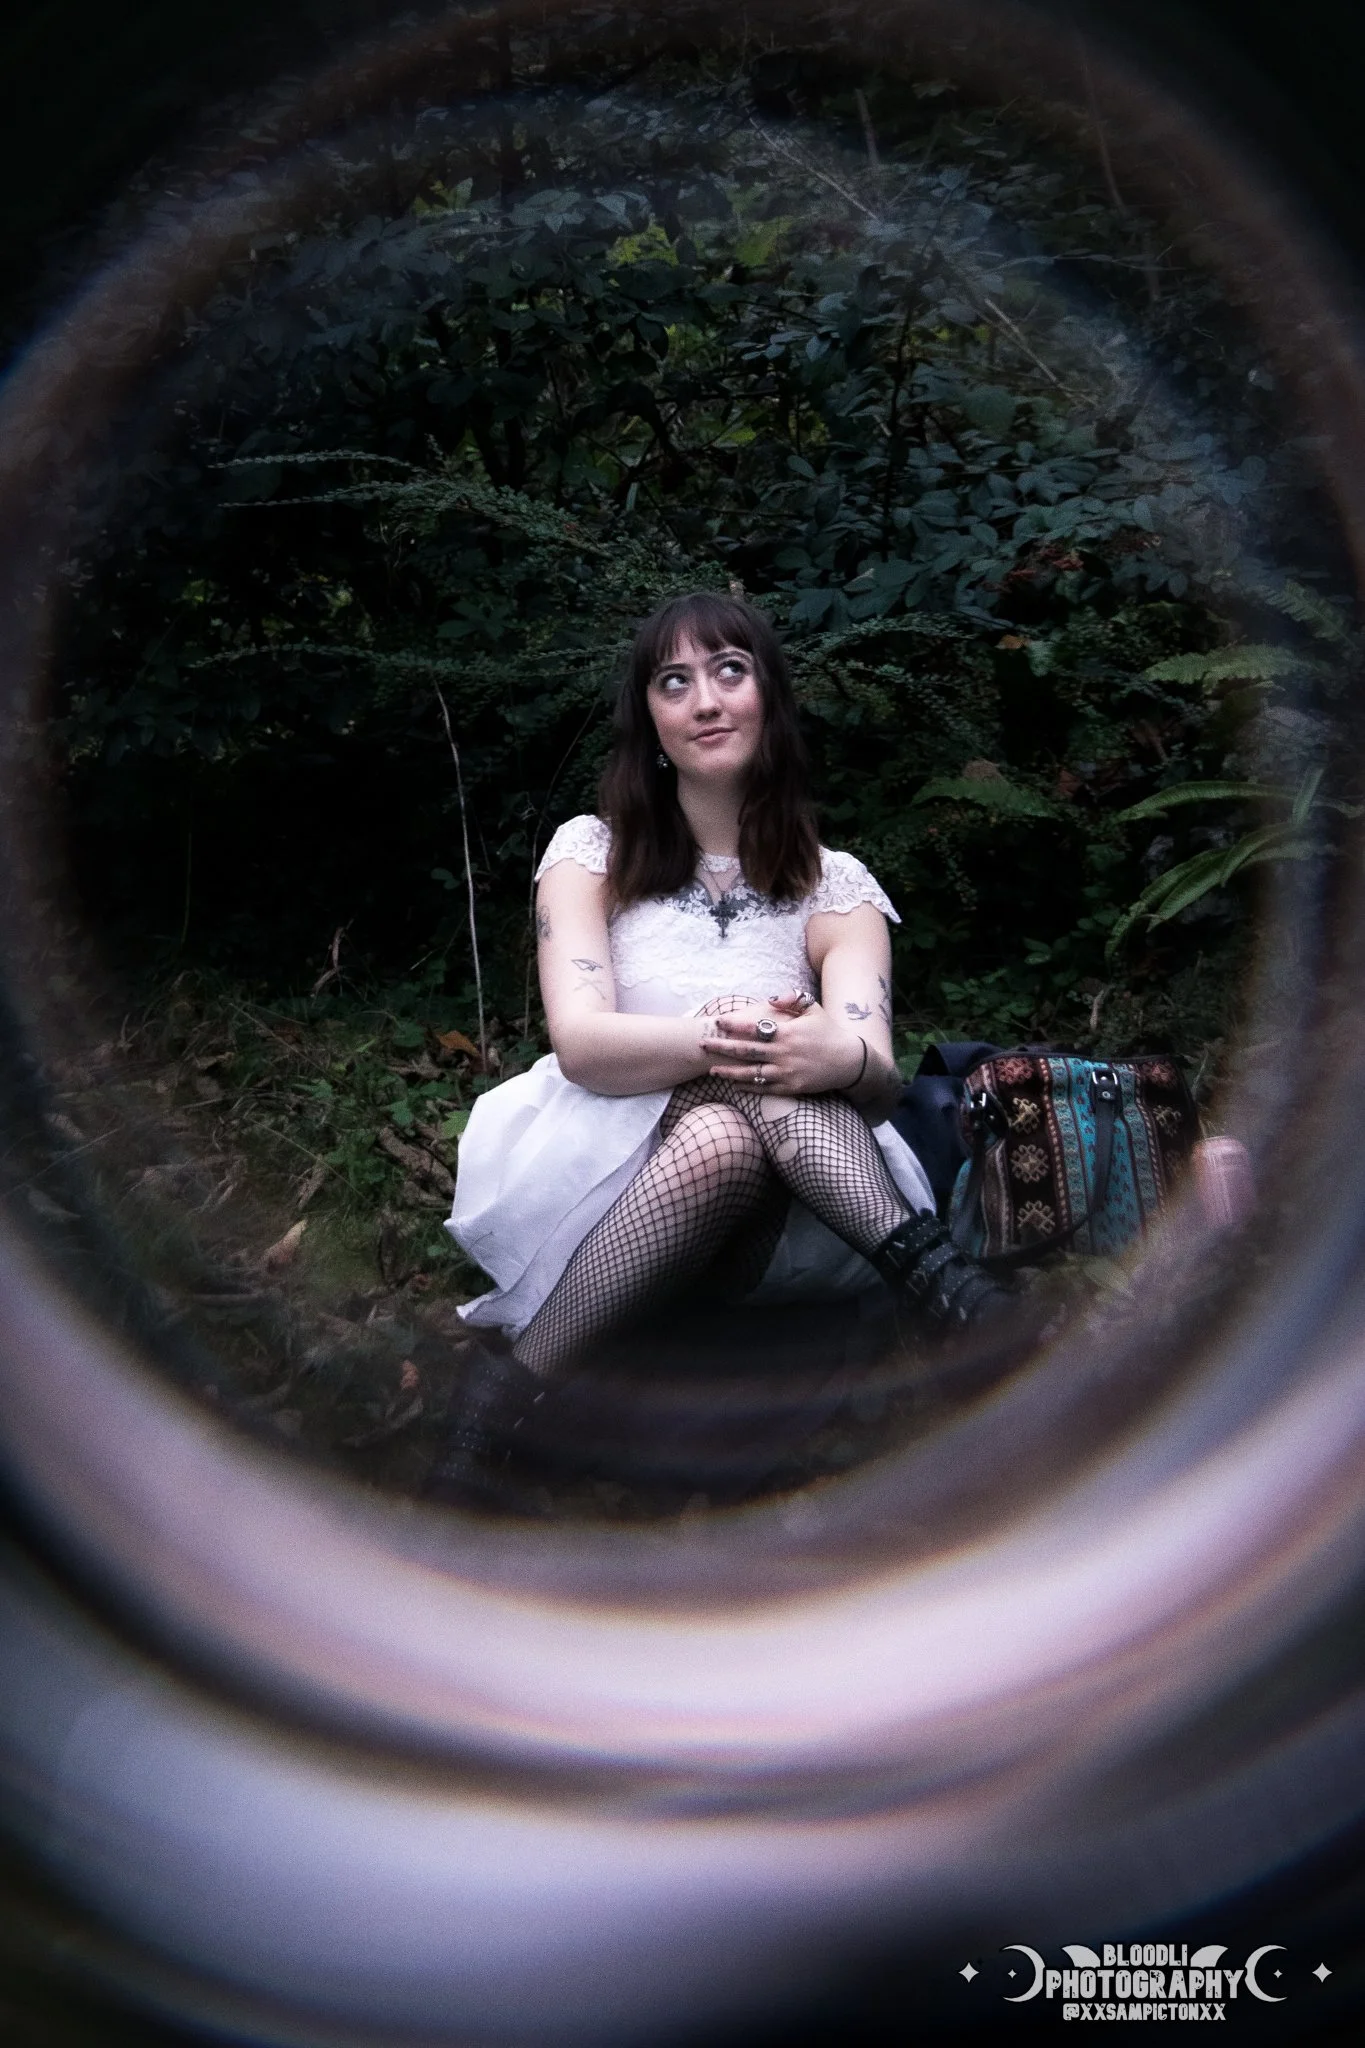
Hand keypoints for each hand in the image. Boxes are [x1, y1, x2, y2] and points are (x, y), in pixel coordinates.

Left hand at [697, 991, 865, 1095]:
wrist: (849, 1062)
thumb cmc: (829, 1032)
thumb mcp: (814, 1008)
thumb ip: (792, 999)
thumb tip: (770, 998)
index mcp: (787, 1032)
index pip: (753, 1027)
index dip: (733, 1024)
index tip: (717, 1021)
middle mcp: (784, 1053)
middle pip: (745, 1051)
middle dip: (721, 1047)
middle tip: (702, 1044)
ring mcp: (786, 1072)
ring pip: (750, 1073)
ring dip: (729, 1072)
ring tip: (711, 1069)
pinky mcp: (790, 1087)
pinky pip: (763, 1088)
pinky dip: (747, 1086)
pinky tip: (733, 1084)